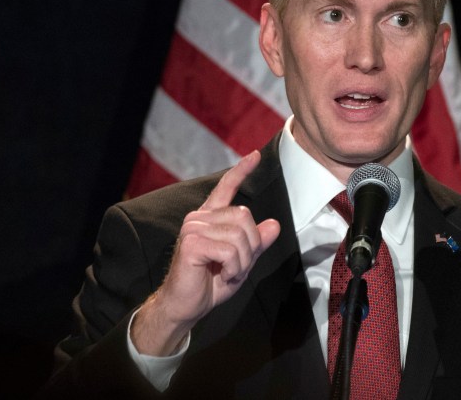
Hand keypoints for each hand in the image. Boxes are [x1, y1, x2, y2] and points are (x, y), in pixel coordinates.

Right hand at [131, 150, 280, 355]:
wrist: (186, 306)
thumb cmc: (210, 283)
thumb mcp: (241, 262)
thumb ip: (256, 243)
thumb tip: (274, 225)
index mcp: (210, 218)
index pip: (226, 188)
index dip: (241, 171)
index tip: (255, 155)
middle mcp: (199, 218)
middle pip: (245, 217)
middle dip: (250, 247)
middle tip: (236, 267)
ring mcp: (193, 228)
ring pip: (240, 235)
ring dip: (242, 262)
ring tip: (228, 273)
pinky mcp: (191, 243)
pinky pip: (230, 250)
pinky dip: (234, 268)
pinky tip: (222, 275)